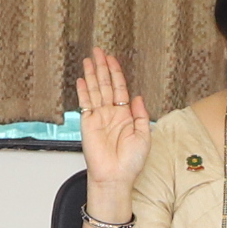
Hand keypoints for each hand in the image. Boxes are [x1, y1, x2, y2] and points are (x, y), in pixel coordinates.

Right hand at [75, 49, 152, 209]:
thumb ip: (141, 114)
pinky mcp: (88, 123)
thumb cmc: (131, 162)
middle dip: (103, 67)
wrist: (116, 176)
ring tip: (89, 59)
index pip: (120, 88)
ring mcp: (98, 117)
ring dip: (92, 74)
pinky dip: (83, 91)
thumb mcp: (144, 135)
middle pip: (106, 84)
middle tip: (99, 51)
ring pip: (95, 90)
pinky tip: (82, 79)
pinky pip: (85, 103)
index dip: (116, 73)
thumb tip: (138, 97)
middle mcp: (111, 114)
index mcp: (125, 115)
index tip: (113, 59)